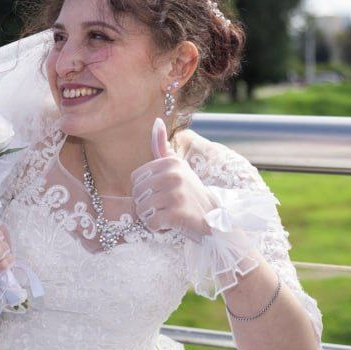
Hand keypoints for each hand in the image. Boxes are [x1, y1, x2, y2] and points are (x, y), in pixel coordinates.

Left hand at [130, 118, 216, 240]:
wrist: (215, 216)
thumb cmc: (190, 193)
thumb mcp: (178, 167)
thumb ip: (162, 147)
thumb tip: (156, 121)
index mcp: (170, 162)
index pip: (135, 179)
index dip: (144, 191)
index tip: (161, 194)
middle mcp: (173, 175)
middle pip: (137, 195)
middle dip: (147, 206)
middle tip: (165, 207)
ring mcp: (175, 194)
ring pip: (141, 210)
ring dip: (152, 218)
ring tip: (169, 214)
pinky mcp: (177, 214)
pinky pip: (151, 223)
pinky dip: (158, 228)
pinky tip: (171, 224)